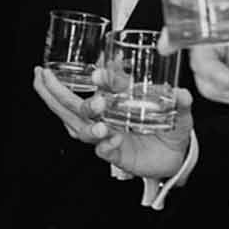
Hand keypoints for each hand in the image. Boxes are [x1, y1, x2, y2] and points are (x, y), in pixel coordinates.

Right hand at [31, 66, 192, 178]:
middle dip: (55, 91)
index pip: (99, 83)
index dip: (96, 77)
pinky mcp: (112, 153)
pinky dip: (104, 146)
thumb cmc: (170, 126)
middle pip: (71, 104)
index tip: (97, 74)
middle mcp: (106, 115)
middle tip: (47, 78)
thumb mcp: (177, 112)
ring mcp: (106, 134)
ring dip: (86, 124)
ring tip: (100, 126)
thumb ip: (180, 103)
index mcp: (118, 98)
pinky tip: (111, 141)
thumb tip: (182, 94)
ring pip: (81, 128)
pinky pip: (100, 150)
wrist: (176, 154)